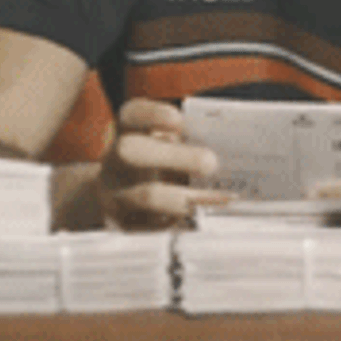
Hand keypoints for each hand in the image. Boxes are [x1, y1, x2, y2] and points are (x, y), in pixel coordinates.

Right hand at [97, 97, 227, 229]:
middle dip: (175, 157)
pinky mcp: (123, 223)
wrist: (118, 196)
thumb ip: (184, 142)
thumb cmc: (155, 163)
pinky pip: (154, 225)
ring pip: (147, 195)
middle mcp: (115, 159)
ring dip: (187, 197)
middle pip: (131, 152)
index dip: (154, 115)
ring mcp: (114, 192)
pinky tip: (202, 216)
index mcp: (127, 131)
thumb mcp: (162, 145)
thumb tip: (225, 149)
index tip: (180, 120)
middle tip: (211, 164)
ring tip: (219, 197)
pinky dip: (183, 220)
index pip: (132, 115)